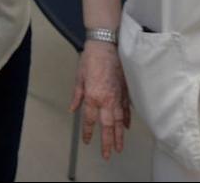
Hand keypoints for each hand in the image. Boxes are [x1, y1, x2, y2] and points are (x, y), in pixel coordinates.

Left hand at [71, 41, 130, 158]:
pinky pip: (126, 110)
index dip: (87, 132)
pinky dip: (126, 120)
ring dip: (119, 136)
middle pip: (107, 126)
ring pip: (119, 121)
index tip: (87, 141)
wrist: (106, 45)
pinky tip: (126, 128)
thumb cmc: (91, 58)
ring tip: (119, 148)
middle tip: (107, 154)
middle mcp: (106, 100)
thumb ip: (77, 95)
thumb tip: (73, 108)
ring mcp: (118, 97)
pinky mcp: (126, 92)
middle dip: (107, 142)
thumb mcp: (79, 77)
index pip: (89, 119)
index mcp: (92, 96)